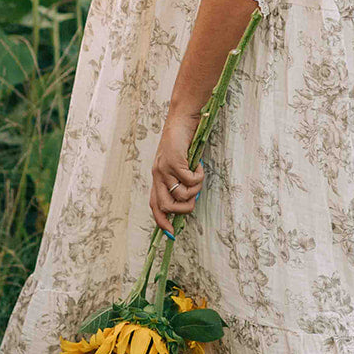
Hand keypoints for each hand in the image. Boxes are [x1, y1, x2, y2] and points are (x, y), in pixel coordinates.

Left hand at [150, 109, 205, 235]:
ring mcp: (164, 169)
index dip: (162, 222)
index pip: (155, 205)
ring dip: (195, 190)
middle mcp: (157, 175)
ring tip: (198, 175)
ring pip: (181, 195)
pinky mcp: (173, 161)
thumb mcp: (178, 163)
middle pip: (166, 206)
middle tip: (195, 197)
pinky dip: (199, 175)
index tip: (171, 234)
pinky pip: (189, 180)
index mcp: (158, 177)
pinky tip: (199, 164)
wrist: (182, 119)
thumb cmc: (183, 141)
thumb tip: (189, 198)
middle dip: (184, 208)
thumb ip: (179, 179)